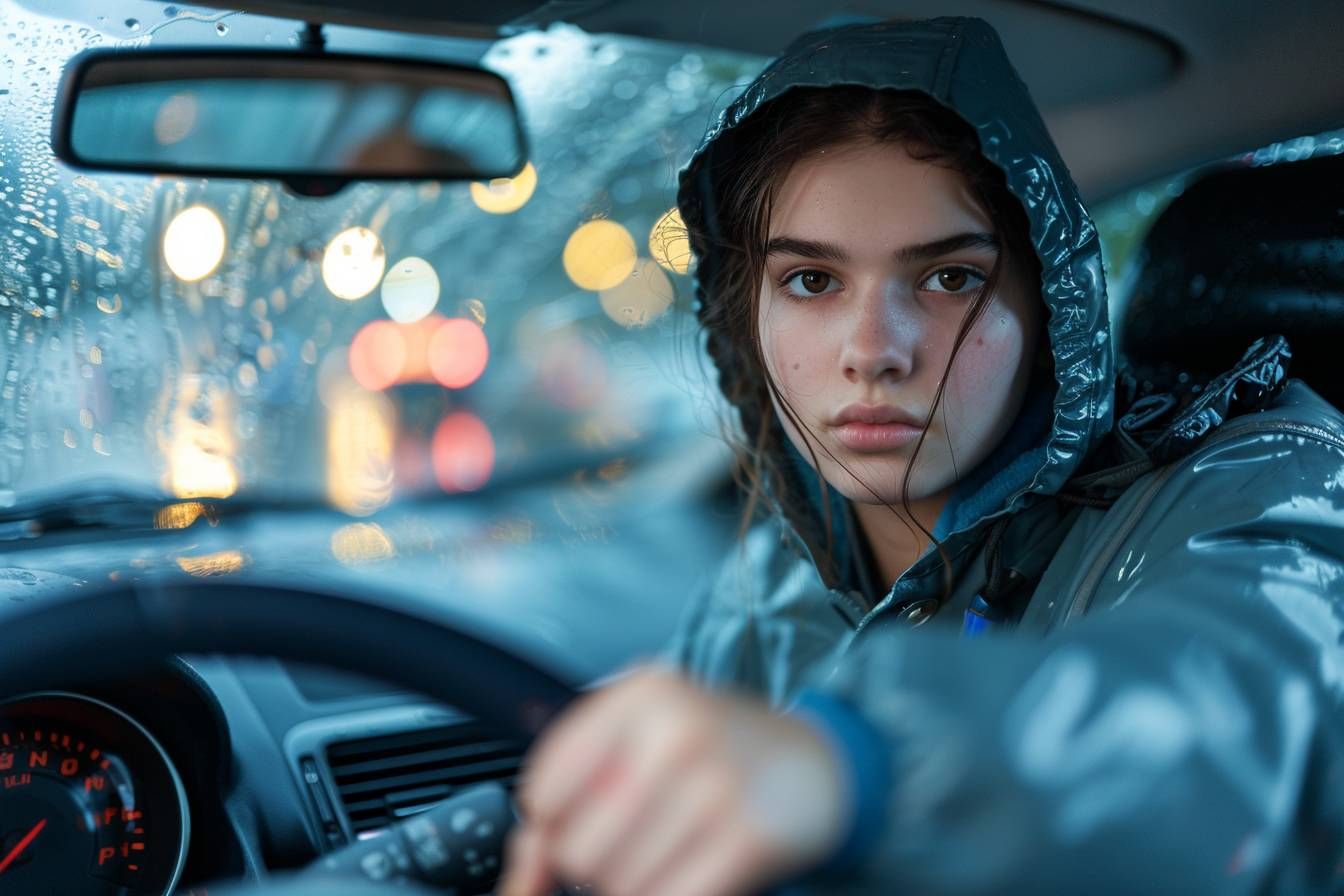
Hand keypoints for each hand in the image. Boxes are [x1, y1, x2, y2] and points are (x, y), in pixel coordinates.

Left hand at [498, 663, 846, 895]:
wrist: (816, 763)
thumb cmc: (716, 745)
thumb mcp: (648, 724)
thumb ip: (581, 770)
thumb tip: (528, 851)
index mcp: (641, 694)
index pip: (544, 788)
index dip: (547, 823)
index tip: (569, 822)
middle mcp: (677, 731)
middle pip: (576, 847)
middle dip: (590, 863)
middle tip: (623, 846)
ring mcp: (716, 785)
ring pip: (619, 884)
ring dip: (631, 885)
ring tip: (661, 855)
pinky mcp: (750, 837)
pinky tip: (686, 874)